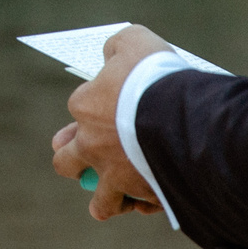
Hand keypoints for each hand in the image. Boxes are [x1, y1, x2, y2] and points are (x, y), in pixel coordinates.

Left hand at [50, 23, 169, 220]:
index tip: (115, 101)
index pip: (78, 107)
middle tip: (92, 157)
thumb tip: (112, 55)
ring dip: (107, 198)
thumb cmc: (155, 74)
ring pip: (101, 201)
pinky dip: (146, 204)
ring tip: (117, 196)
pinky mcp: (141, 194)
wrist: (181, 114)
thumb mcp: (135, 41)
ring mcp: (115, 175)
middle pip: (66, 162)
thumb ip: (118, 46)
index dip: (94, 104)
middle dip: (74, 162)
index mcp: (85, 107)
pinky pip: (140, 207)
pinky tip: (153, 197)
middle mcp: (92, 146)